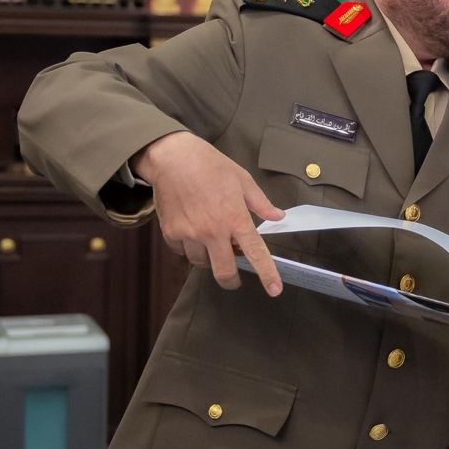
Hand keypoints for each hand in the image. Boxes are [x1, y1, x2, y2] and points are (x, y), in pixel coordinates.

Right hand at [134, 131, 285, 295]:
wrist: (173, 158)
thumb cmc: (210, 165)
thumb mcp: (242, 180)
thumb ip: (260, 203)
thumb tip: (277, 217)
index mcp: (235, 218)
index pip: (256, 252)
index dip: (267, 274)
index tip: (275, 290)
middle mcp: (213, 231)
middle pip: (224, 272)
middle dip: (231, 279)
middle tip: (234, 275)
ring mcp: (190, 234)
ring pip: (202, 263)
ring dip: (210, 258)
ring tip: (212, 241)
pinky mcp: (171, 233)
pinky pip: (183, 252)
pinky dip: (190, 248)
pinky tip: (193, 233)